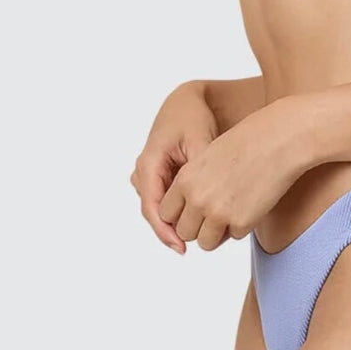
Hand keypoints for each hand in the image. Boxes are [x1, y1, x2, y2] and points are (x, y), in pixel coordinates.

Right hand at [130, 81, 218, 253]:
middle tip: (193, 248)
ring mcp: (149, 174)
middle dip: (172, 231)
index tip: (180, 248)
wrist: (186, 101)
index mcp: (149, 163)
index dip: (164, 231)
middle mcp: (144, 171)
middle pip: (154, 212)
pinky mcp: (158, 176)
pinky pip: (165, 201)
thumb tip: (206, 196)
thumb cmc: (193, 116)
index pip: (152, 207)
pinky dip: (179, 212)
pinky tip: (200, 220)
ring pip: (159, 209)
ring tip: (201, 235)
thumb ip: (201, 168)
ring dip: (175, 223)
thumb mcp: (200, 139)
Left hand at [157, 97, 306, 251]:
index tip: (193, 209)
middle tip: (215, 214)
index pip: (166, 213)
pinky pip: (234, 237)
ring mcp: (219, 213)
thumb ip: (193, 183)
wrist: (278, 141)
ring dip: (216, 233)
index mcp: (186, 180)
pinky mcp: (242, 223)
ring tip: (232, 212)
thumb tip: (189, 208)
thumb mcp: (208, 156)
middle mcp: (197, 199)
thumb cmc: (248, 142)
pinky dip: (242, 226)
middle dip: (198, 227)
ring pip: (205, 243)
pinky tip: (251, 204)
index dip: (181, 213)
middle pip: (184, 232)